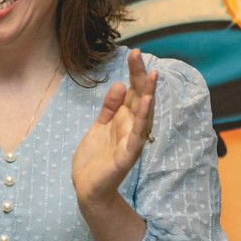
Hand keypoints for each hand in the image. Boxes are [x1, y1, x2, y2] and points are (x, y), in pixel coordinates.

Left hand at [72, 48, 157, 213]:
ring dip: (148, 94)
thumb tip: (119, 84)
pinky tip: (145, 103)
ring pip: (144, 114)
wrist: (88, 188)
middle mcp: (131, 126)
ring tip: (152, 74)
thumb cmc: (95, 158)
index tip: (134, 52)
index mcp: (123, 118)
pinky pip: (137, 134)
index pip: (131, 91)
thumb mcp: (99, 126)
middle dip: (139, 76)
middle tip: (138, 54)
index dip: (133, 73)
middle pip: (138, 97)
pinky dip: (142, 118)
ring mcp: (131, 140)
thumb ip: (110, 107)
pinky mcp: (127, 154)